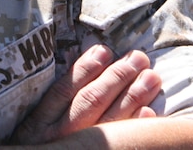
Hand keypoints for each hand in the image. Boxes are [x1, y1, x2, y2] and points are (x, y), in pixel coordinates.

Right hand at [9, 45, 160, 144]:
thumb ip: (59, 98)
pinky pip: (120, 144)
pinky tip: (148, 111)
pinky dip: (134, 126)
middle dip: (117, 76)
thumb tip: (94, 62)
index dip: (84, 69)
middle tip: (138, 59)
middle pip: (90, 101)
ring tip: (151, 77)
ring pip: (109, 120)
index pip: (64, 90)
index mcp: (41, 122)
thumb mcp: (41, 121)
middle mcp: (60, 137)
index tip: (104, 51)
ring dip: (133, 95)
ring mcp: (81, 149)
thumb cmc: (49, 140)